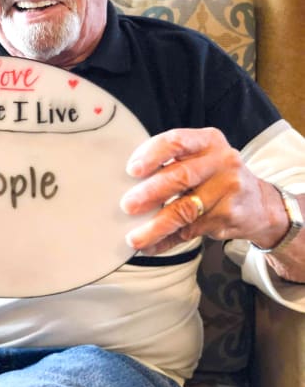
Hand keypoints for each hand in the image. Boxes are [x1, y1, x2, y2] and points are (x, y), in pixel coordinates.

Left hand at [121, 128, 288, 254]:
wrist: (259, 203)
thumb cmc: (215, 175)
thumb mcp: (200, 157)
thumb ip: (171, 162)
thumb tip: (126, 184)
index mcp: (208, 140)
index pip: (177, 141)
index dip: (152, 155)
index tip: (132, 170)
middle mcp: (222, 161)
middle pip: (180, 176)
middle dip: (150, 193)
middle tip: (127, 206)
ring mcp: (229, 189)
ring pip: (185, 210)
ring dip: (156, 226)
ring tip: (134, 238)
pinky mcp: (229, 216)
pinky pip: (191, 231)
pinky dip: (167, 240)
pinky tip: (152, 245)